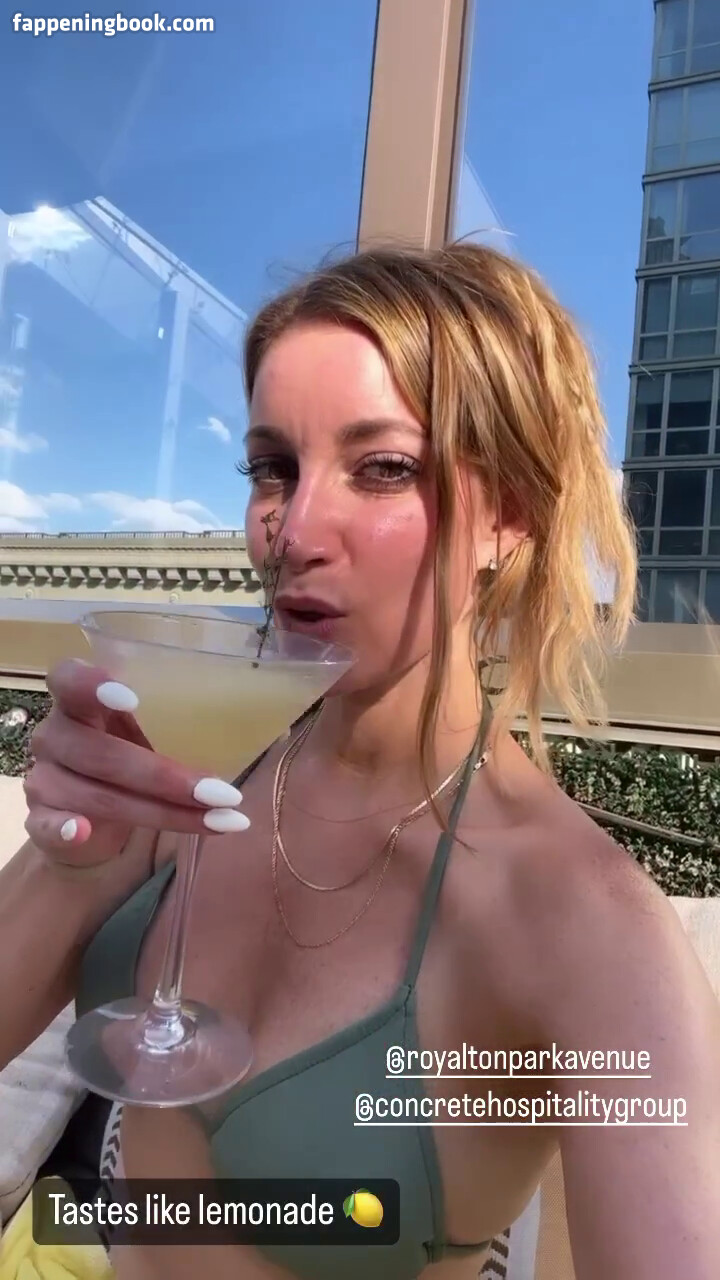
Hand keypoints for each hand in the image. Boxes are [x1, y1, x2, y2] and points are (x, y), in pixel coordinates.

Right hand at [23, 659, 249, 870]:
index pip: (68, 677)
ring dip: (164, 813)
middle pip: (101, 751)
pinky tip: (85, 832)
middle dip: (166, 776)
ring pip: (98, 794)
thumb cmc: (136, 760)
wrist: (93, 822)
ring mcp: (45, 777)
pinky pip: (47, 825)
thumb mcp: (159, 733)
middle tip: (223, 792)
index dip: (92, 684)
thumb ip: (193, 720)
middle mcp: (57, 733)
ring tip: (220, 821)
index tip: (131, 699)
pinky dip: (65, 829)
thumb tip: (281, 720)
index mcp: (81, 699)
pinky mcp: (40, 820)